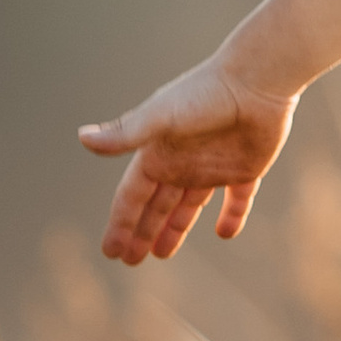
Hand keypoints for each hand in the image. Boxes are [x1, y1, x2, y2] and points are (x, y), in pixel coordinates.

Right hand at [79, 61, 296, 264]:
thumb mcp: (162, 117)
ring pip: (189, 206)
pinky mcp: (247, 168)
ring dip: (175, 229)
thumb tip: (82, 138)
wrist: (257, 80)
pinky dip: (232, 216)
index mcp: (158, 153)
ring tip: (161, 254)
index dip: (120, 223)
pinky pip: (238, 199)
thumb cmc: (206, 95)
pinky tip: (225, 234)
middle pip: (156, 205)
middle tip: (130, 261)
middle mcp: (182, 162)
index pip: (132, 197)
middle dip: (141, 231)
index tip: (111, 252)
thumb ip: (126, 133)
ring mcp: (214, 166)